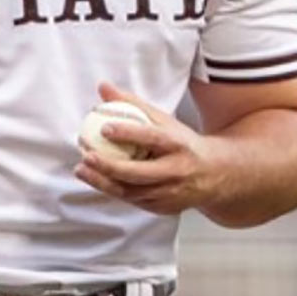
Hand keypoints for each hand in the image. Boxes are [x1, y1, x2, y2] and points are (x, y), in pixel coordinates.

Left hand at [75, 81, 221, 215]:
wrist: (215, 175)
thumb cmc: (183, 144)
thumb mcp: (164, 121)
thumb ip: (133, 104)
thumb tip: (103, 87)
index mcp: (179, 145)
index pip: (152, 138)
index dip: (128, 133)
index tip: (105, 128)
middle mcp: (176, 171)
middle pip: (139, 172)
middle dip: (110, 166)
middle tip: (87, 155)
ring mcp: (170, 193)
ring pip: (132, 191)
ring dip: (103, 182)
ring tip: (81, 169)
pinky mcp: (163, 208)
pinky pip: (133, 201)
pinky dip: (113, 190)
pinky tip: (96, 180)